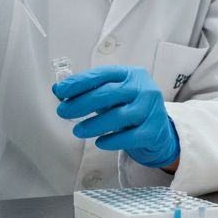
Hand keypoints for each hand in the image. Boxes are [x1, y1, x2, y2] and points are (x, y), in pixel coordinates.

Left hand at [53, 66, 179, 168]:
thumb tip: (59, 90)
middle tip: (63, 112)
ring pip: (119, 116)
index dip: (80, 82)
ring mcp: (151, 109)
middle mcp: (144, 88)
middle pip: (109, 93)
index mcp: (131, 74)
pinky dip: (112, 140)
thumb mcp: (112, 96)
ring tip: (78, 131)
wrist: (159, 131)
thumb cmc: (131, 109)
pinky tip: (100, 142)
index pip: (103, 74)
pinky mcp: (153, 130)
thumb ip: (89, 92)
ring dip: (94, 124)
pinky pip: (130, 136)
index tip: (61, 91)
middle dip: (82, 103)